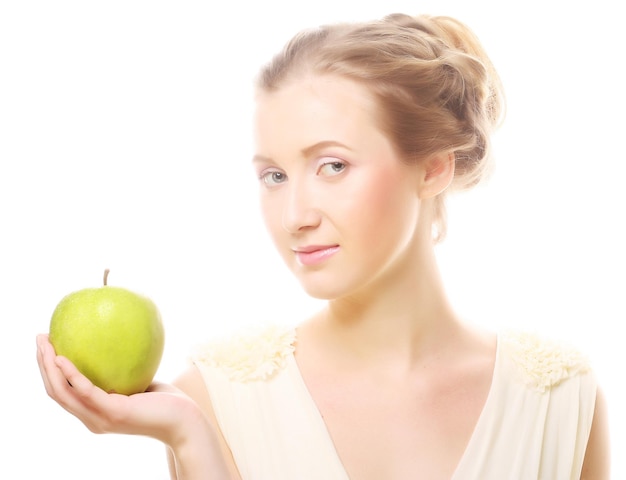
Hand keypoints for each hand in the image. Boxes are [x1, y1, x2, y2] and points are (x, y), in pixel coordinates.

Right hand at [36, 333, 200, 444]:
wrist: (185, 421)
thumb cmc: (166, 402)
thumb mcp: (138, 383)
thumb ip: (123, 371)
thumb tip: (116, 342)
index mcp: (94, 412)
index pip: (62, 393)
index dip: (49, 370)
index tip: (46, 345)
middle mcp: (92, 418)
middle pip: (56, 391)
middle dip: (42, 364)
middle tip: (39, 338)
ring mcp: (100, 418)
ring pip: (63, 393)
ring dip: (49, 366)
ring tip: (45, 343)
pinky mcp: (113, 413)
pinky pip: (85, 391)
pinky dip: (71, 374)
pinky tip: (63, 357)